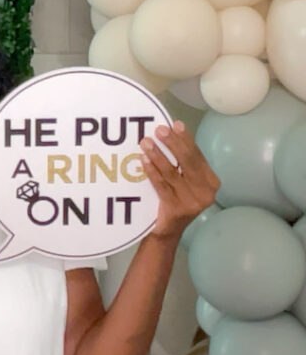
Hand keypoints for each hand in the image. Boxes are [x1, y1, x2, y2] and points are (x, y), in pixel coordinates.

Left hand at [140, 120, 219, 238]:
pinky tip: (144, 159)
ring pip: (172, 172)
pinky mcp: (176, 208)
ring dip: (158, 155)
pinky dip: (152, 171)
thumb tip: (170, 133)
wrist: (168, 230)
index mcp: (211, 182)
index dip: (186, 139)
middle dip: (173, 143)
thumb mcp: (185, 181)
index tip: (175, 124)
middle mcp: (206, 192)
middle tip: (159, 130)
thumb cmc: (175, 198)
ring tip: (146, 142)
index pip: (197, 156)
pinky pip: (161, 185)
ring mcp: (192, 201)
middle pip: (188, 162)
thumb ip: (182, 162)